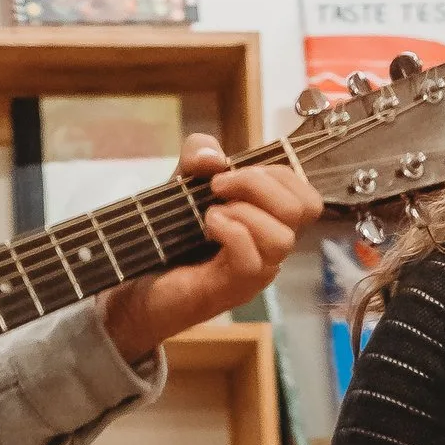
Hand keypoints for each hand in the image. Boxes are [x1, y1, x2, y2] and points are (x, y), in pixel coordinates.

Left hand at [100, 138, 318, 367]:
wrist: (136, 284)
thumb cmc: (167, 236)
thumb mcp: (182, 181)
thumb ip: (198, 156)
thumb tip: (214, 158)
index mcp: (270, 222)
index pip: (307, 198)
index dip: (278, 174)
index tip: (233, 171)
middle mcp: (270, 248)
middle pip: (304, 210)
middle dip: (260, 184)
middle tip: (218, 186)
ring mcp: (256, 272)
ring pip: (282, 239)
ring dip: (244, 211)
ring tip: (211, 212)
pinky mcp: (233, 289)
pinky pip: (252, 261)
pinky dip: (230, 231)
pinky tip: (207, 226)